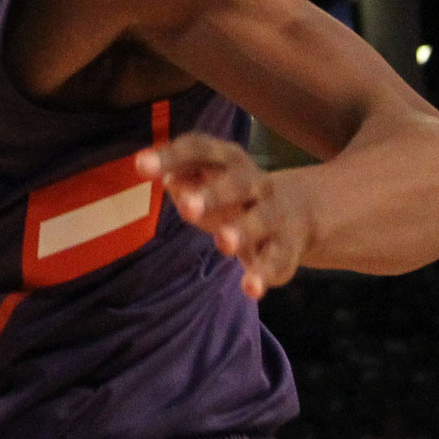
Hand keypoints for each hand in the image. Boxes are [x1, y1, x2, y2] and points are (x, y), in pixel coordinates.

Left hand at [138, 134, 312, 299]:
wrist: (298, 210)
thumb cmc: (230, 195)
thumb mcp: (205, 181)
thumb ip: (183, 180)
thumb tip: (169, 181)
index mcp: (228, 160)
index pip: (200, 149)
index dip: (171, 156)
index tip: (141, 166)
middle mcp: (255, 182)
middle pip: (236, 183)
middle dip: (213, 194)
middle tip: (187, 208)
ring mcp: (275, 214)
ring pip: (262, 220)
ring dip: (242, 231)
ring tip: (223, 242)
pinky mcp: (287, 247)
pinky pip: (278, 259)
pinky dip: (265, 273)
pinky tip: (250, 288)